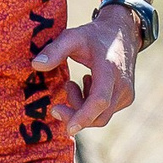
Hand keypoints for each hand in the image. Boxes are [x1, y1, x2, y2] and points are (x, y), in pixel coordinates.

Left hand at [34, 5, 139, 133]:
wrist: (122, 34)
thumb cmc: (94, 36)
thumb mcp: (73, 37)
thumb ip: (55, 50)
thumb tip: (35, 65)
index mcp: (109, 69)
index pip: (99, 100)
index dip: (84, 116)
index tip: (69, 129)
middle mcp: (122, 85)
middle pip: (98, 116)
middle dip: (74, 115)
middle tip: (55, 107)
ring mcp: (126, 93)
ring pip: (101, 117)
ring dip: (81, 107)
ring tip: (73, 84)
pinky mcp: (127, 98)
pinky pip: (105, 112)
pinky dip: (90, 106)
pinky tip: (86, 85)